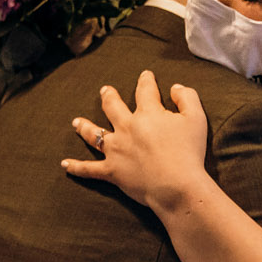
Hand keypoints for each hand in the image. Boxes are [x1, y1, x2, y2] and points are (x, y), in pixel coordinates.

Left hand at [62, 71, 211, 210]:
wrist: (176, 186)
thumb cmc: (189, 152)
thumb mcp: (196, 118)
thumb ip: (187, 97)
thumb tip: (175, 87)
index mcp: (148, 113)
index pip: (145, 90)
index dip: (146, 81)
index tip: (145, 75)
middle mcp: (127, 127)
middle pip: (113, 107)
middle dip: (108, 97)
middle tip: (105, 90)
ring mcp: (116, 149)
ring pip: (95, 134)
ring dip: (84, 127)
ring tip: (76, 122)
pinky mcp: (112, 171)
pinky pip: (89, 169)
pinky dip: (76, 167)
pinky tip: (65, 165)